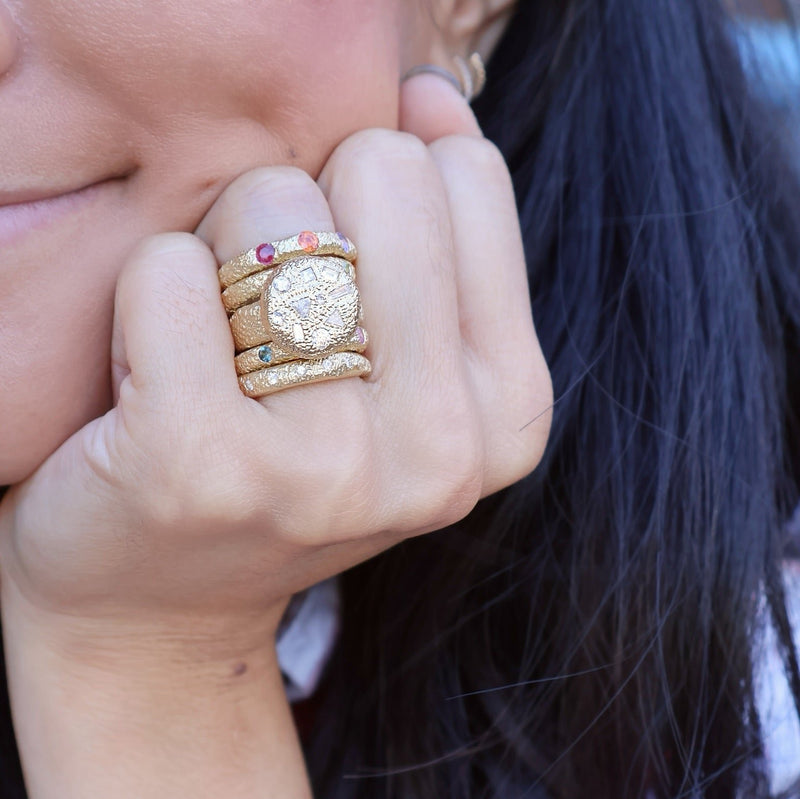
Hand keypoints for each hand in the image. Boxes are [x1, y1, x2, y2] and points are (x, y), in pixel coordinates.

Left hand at [0, 74, 551, 653]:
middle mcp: (440, 447)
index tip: (349, 274)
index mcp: (510, 411)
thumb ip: (445, 236)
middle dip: (310, 211)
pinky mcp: (200, 467)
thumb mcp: (410, 371)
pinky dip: (151, 291)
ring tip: (222, 347)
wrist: (163, 601)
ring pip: (272, 206)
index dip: (381, 196)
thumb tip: (436, 97)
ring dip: (226, 250)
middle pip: (377, 170)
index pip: (463, 175)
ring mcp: (327, 468)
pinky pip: (168, 270)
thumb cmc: (288, 466)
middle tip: (275, 307)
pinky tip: (156, 370)